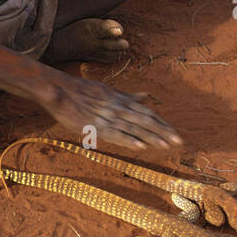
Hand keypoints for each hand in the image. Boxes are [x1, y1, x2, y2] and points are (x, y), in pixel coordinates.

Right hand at [42, 73, 182, 152]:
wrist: (58, 89)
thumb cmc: (83, 91)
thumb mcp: (109, 90)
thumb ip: (128, 96)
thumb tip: (147, 95)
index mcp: (120, 99)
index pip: (146, 112)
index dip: (161, 122)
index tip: (174, 133)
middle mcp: (116, 107)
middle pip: (144, 120)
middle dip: (162, 131)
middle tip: (178, 142)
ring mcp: (106, 117)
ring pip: (132, 128)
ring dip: (150, 137)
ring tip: (166, 146)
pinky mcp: (93, 125)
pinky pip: (114, 134)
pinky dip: (127, 140)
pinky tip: (140, 146)